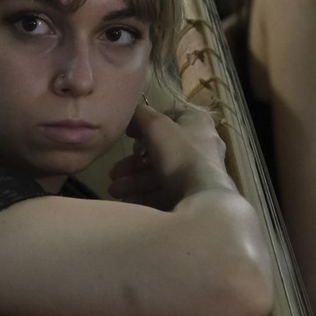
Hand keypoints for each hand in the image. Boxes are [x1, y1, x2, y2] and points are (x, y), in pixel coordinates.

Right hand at [107, 104, 230, 208]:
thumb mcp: (156, 125)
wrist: (202, 199)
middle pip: (160, 152)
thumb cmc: (180, 154)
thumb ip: (140, 115)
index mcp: (197, 123)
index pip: (168, 120)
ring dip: (134, 182)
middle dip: (132, 165)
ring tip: (115, 191)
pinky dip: (145, 195)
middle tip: (113, 174)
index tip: (127, 137)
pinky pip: (166, 192)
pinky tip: (128, 201)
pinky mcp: (194, 195)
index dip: (145, 128)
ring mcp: (199, 173)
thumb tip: (130, 115)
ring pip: (160, 174)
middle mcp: (201, 146)